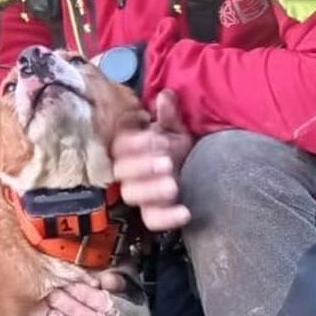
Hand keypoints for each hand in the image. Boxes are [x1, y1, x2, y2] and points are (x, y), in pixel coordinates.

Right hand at [112, 90, 192, 231]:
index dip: (135, 143)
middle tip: (167, 162)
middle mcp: (128, 171)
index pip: (119, 145)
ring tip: (173, 185)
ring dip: (151, 189)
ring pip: (132, 195)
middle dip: (142, 166)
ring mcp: (140, 192)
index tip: (156, 138)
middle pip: (121, 171)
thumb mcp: (175, 129)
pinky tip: (185, 212)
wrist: (196, 168)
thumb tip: (166, 96)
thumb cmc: (176, 146)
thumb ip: (169, 115)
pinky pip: (152, 219)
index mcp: (129, 147)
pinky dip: (166, 218)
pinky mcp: (154, 212)